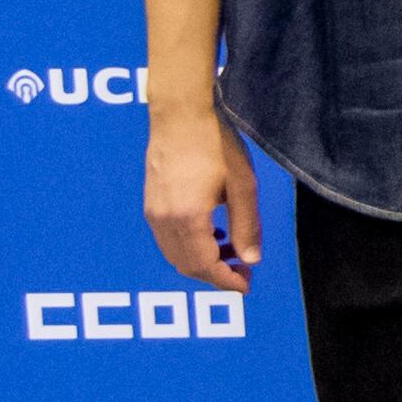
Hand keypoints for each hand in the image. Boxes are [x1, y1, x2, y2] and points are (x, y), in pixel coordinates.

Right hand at [144, 98, 260, 290]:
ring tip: (232, 254)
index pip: (204, 266)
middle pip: (186, 266)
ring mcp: (153, 212)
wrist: (180, 115)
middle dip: (215, 276)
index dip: (226, 281)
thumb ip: (246, 226)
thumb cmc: (215, 145)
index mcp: (187, 218)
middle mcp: (163, 220)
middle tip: (243, 273)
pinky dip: (189, 248)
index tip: (246, 285)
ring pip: (175, 254)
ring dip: (202, 263)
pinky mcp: (150, 203)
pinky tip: (212, 236)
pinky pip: (167, 239)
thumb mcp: (242, 186)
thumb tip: (251, 259)